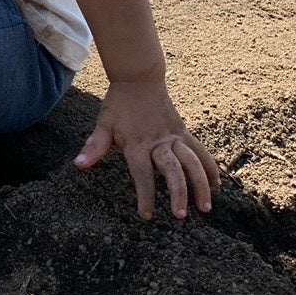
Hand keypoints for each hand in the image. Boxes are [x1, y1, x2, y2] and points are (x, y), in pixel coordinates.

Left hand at [74, 81, 220, 219]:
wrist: (139, 78)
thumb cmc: (118, 105)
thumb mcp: (103, 124)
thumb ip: (94, 147)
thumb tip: (78, 166)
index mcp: (136, 143)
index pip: (142, 174)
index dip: (145, 195)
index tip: (147, 215)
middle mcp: (158, 141)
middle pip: (172, 170)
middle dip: (178, 193)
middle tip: (181, 216)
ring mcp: (174, 136)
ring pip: (192, 162)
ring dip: (200, 184)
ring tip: (205, 208)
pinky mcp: (184, 132)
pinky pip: (200, 151)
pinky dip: (210, 167)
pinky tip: (216, 184)